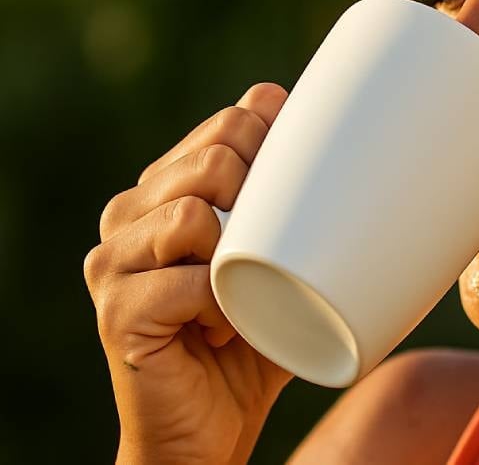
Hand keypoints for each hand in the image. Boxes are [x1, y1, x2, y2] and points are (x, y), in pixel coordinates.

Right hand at [85, 83, 295, 463]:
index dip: (279, 150)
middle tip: (267, 255)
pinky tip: (220, 329)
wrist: (211, 428)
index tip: (298, 197)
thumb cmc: (255, 336)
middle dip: (263, 202)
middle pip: (216, 157)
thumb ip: (286, 192)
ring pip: (192, 211)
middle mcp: (129, 214)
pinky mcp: (115, 310)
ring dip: (238, 259)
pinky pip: (187, 280)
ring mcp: (113, 261)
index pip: (231, 124)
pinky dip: (221, 307)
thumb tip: (304, 112)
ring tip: (238, 297)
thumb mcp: (282, 257)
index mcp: (166, 187)